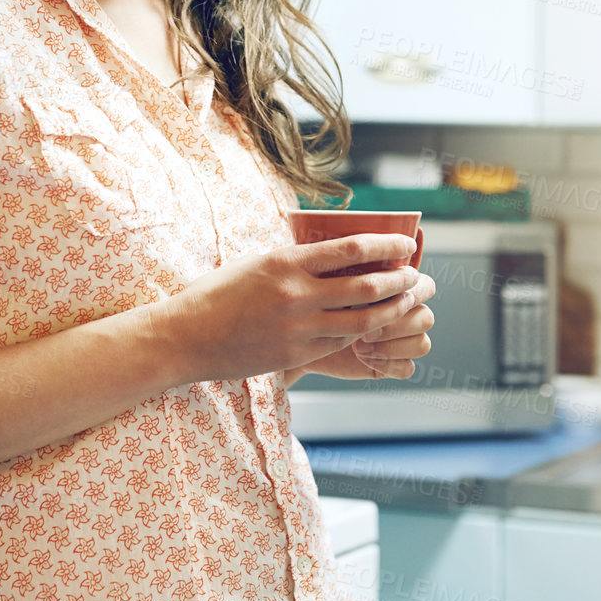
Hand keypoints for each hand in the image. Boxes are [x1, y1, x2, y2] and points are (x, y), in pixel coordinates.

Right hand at [156, 233, 423, 384]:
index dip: (387, 246)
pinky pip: (339, 342)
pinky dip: (361, 333)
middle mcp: (297, 294)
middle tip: (414, 277)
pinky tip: (372, 326)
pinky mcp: (295, 356)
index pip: (352, 249)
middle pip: (366, 287)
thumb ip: (296, 260)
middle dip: (399, 281)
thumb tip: (339, 253)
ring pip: (362, 321)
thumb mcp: (257, 263)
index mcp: (287, 262)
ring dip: (390, 310)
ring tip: (403, 303)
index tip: (406, 244)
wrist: (186, 337)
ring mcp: (298, 329)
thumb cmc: (217, 294)